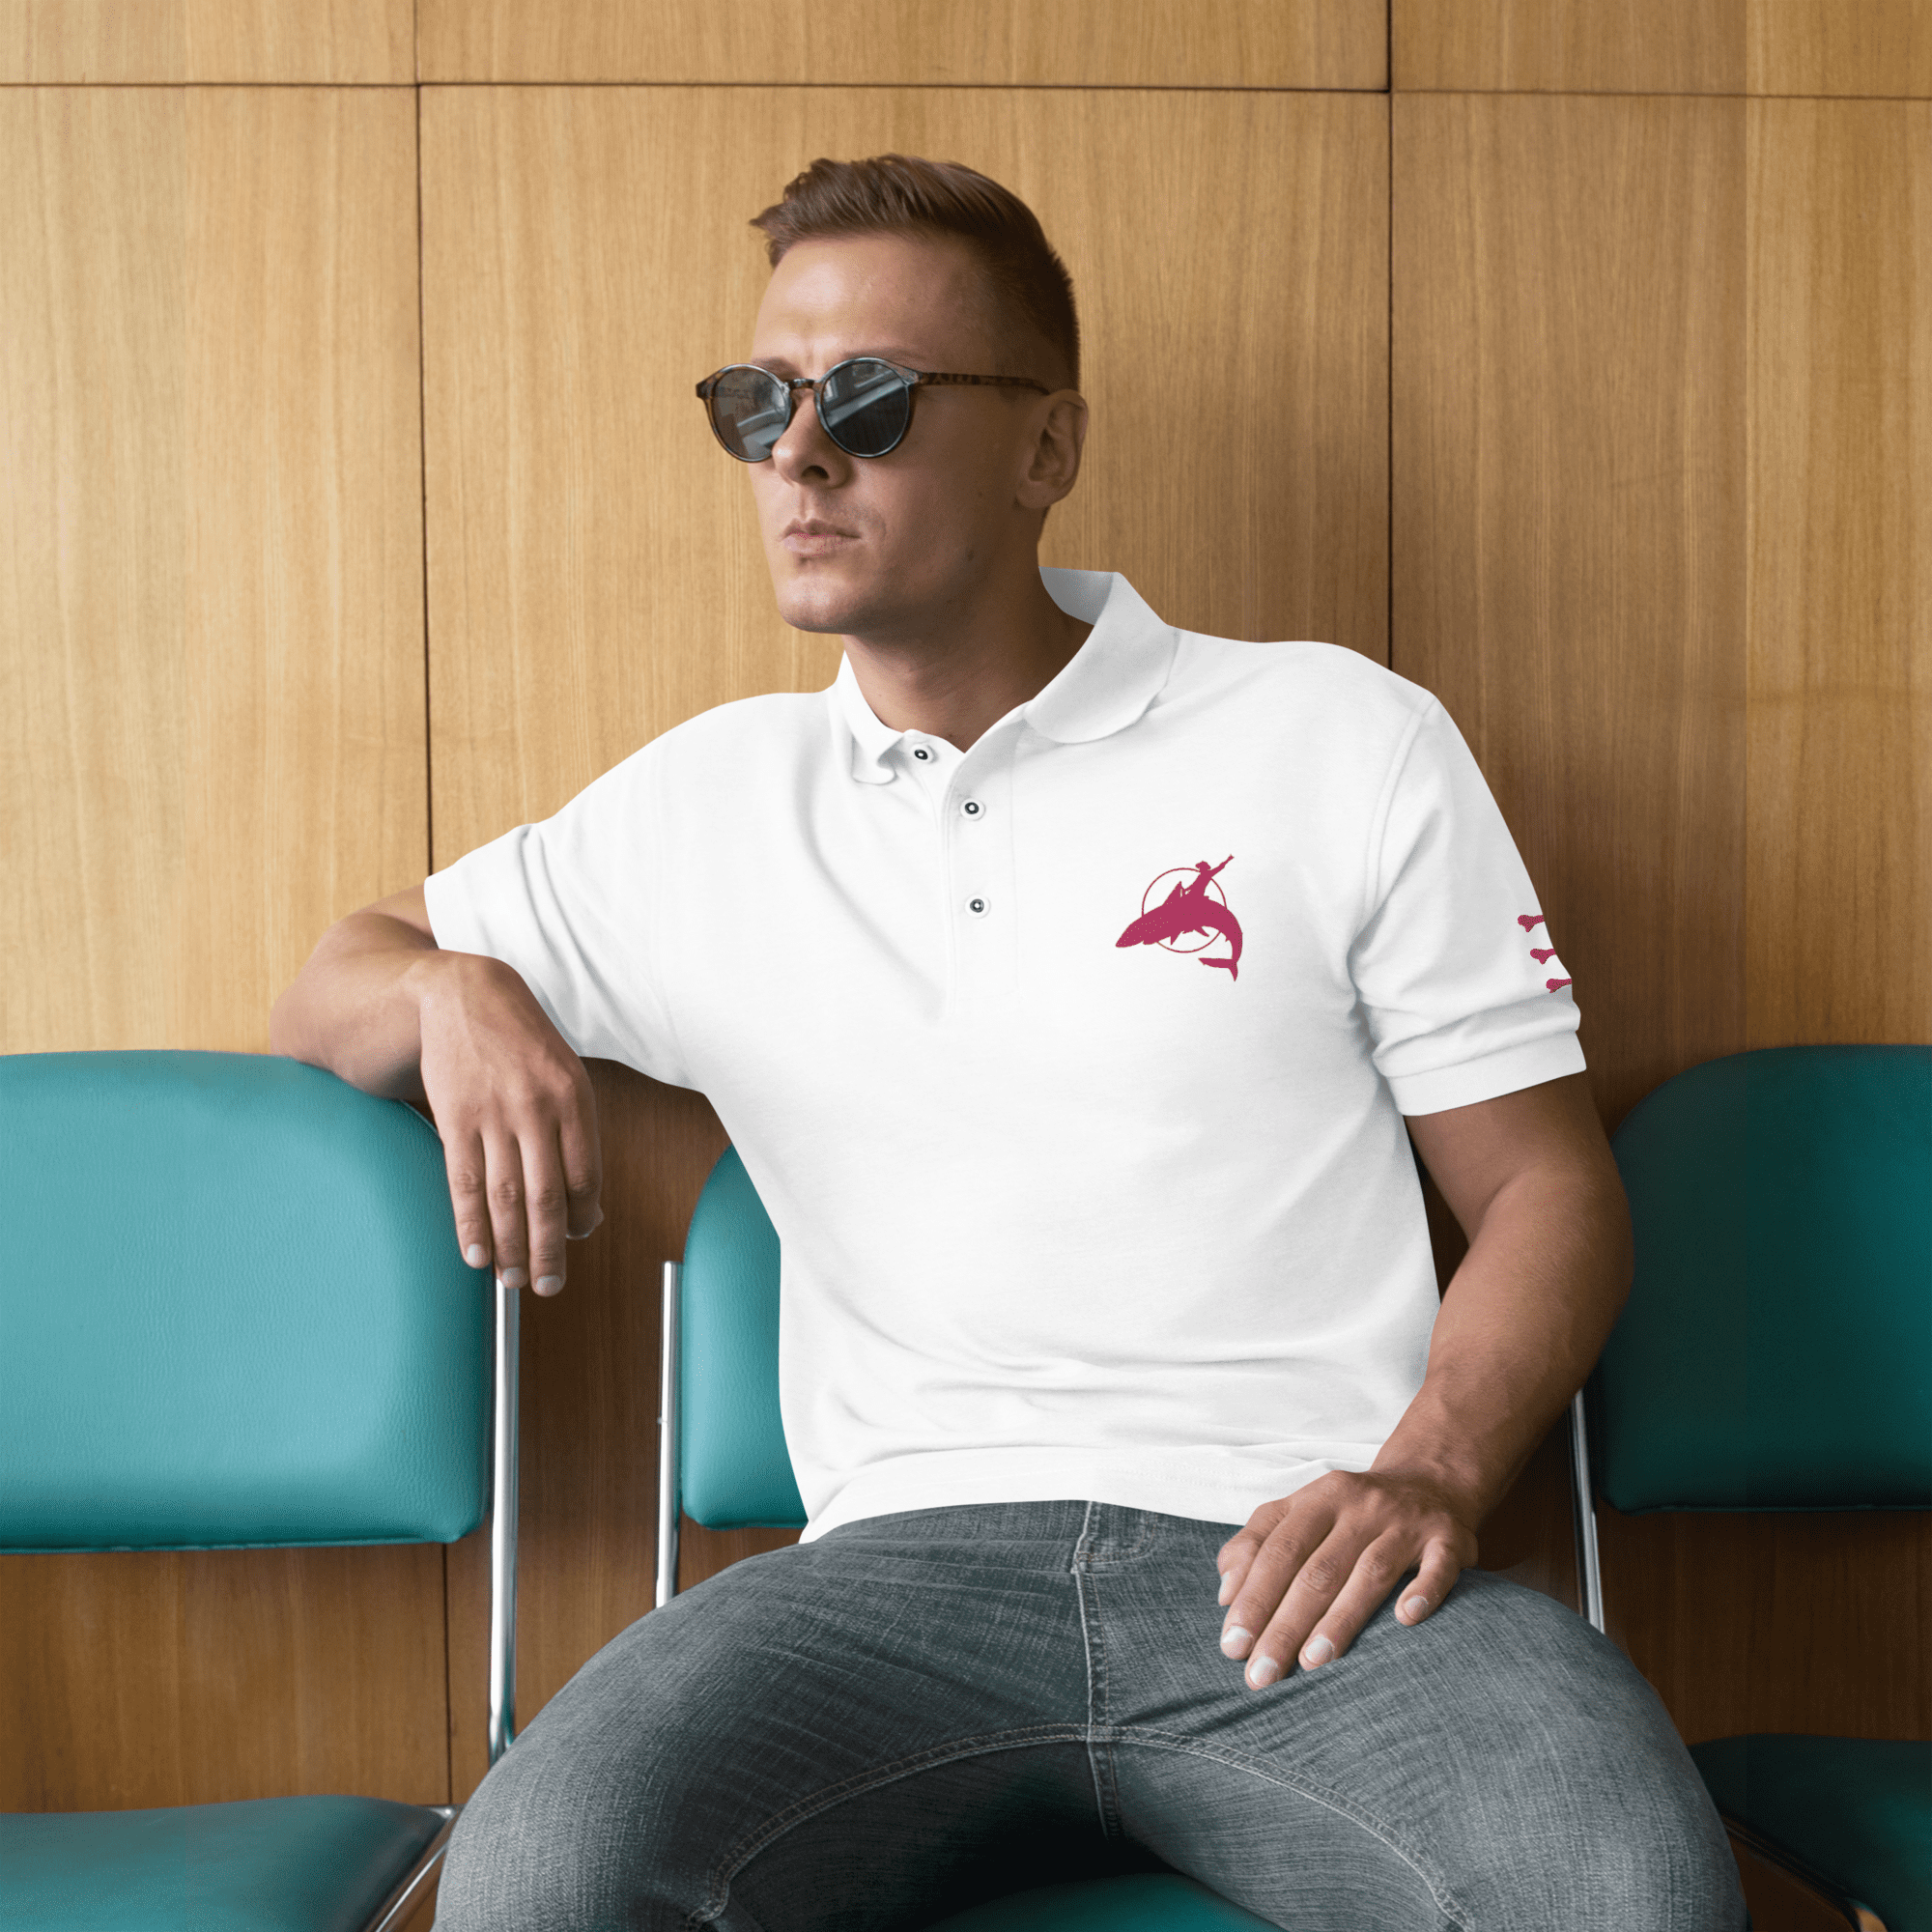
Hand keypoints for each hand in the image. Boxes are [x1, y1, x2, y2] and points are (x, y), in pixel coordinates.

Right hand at [411, 951, 604, 1296]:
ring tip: (512, 1280)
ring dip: (509, 1248)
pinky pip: (464, 1183)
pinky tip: (476, 1254)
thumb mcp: (566, 1076)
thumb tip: (586, 1208)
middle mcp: (537, 1109)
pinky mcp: (455, 1118)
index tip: (574, 1241)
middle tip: (548, 1286)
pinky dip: (470, 1225)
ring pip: (505, 1198)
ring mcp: (494, 1114)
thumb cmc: (523, 1044)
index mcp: (575, 1099)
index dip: (580, 1219)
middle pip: (547, 1198)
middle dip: (548, 1251)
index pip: (585, 1177)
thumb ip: (577, 1135)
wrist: (465, 995)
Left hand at [1214, 1469, 1479, 1686]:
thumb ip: (1256, 1545)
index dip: (1253, 1598)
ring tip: (1311, 1662)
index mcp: (1318, 1498)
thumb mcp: (1299, 1513)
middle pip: (1317, 1569)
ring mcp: (1406, 1523)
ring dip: (1340, 1618)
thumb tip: (1225, 1595)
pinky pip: (1438, 1567)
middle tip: (1262, 1673)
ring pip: (1369, 1572)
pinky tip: (1405, 1620)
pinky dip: (1423, 1591)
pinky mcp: (1449, 1540)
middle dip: (1285, 1624)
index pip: (1277, 1550)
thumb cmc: (1350, 1512)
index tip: (1233, 1645)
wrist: (1429, 1482)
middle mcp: (1360, 1507)